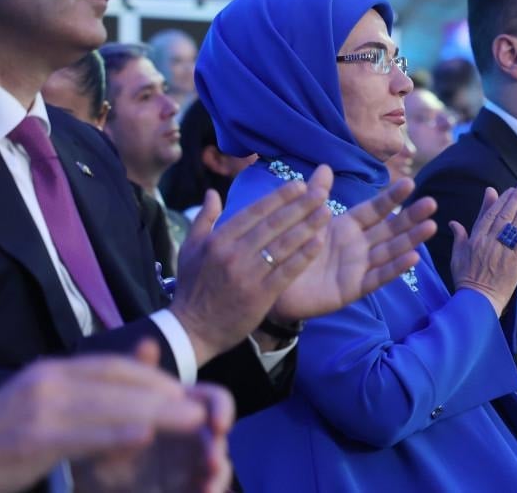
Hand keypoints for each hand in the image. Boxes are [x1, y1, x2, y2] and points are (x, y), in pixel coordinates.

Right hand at [0, 342, 224, 492]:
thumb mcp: (41, 403)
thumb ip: (81, 391)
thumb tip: (126, 383)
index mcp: (52, 371)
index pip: (112, 366)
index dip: (152, 377)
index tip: (183, 390)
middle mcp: (48, 381)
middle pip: (119, 383)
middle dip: (164, 394)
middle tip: (199, 406)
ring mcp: (40, 408)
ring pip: (109, 406)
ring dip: (155, 412)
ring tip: (190, 421)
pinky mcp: (32, 438)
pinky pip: (83, 434)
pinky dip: (116, 434)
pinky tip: (144, 436)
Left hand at [73, 344, 236, 492]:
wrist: (90, 482)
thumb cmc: (108, 442)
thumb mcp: (114, 412)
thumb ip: (134, 380)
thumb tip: (147, 343)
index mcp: (182, 411)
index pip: (214, 401)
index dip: (222, 409)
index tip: (218, 424)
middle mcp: (192, 437)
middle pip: (218, 437)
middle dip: (218, 448)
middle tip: (212, 461)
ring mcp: (190, 467)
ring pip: (217, 469)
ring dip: (217, 476)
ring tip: (208, 487)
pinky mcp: (186, 489)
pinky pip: (205, 489)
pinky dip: (209, 491)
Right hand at [171, 174, 330, 364]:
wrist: (192, 330)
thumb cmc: (192, 287)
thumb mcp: (190, 249)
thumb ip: (204, 218)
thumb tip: (213, 192)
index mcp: (218, 240)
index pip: (255, 212)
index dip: (279, 197)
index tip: (300, 185)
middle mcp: (234, 254)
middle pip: (273, 225)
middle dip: (300, 206)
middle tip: (322, 192)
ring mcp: (248, 275)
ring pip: (283, 245)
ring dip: (307, 227)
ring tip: (326, 212)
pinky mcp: (260, 295)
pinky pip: (287, 272)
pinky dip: (303, 256)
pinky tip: (319, 243)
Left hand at [273, 178, 437, 319]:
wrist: (274, 284)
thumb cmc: (291, 249)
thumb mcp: (304, 219)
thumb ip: (316, 194)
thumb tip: (325, 166)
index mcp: (348, 226)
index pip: (375, 209)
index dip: (392, 196)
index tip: (410, 182)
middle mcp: (358, 245)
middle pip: (390, 229)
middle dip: (411, 216)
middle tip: (432, 203)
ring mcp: (358, 267)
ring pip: (390, 251)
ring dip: (411, 239)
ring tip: (431, 226)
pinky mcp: (353, 288)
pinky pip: (378, 277)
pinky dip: (395, 268)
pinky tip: (413, 257)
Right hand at [449, 182, 516, 315]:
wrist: (477, 300)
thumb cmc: (466, 278)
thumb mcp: (457, 255)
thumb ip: (459, 236)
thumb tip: (453, 222)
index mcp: (476, 238)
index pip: (490, 214)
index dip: (501, 200)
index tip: (509, 191)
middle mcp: (490, 241)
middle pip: (505, 214)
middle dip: (516, 198)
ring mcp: (504, 249)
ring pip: (516, 223)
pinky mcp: (516, 259)